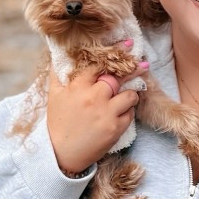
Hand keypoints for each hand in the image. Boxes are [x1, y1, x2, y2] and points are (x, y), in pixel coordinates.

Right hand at [47, 61, 139, 175]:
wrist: (61, 154)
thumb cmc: (58, 122)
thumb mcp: (54, 95)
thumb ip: (58, 73)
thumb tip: (59, 52)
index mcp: (78, 87)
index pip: (99, 63)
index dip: (114, 52)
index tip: (126, 44)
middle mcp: (94, 97)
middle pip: (118, 77)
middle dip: (132, 69)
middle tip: (143, 63)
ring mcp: (106, 113)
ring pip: (129, 94)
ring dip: (130, 94)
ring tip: (126, 95)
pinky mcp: (116, 128)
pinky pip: (130, 113)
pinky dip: (127, 111)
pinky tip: (119, 113)